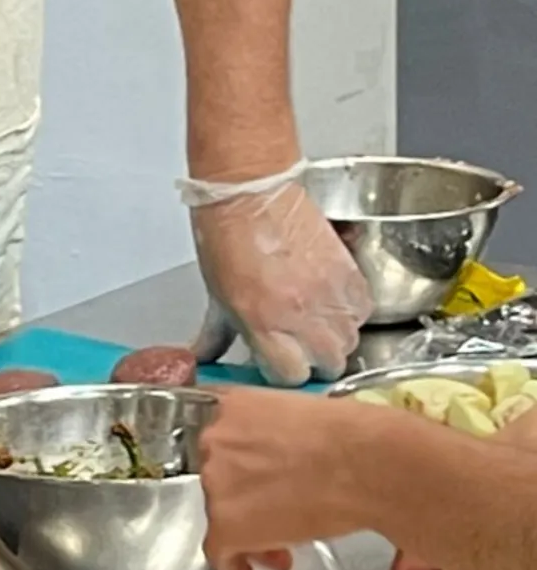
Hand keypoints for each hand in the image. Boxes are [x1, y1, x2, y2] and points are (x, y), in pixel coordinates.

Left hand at [192, 180, 371, 385]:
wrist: (250, 192)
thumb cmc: (227, 236)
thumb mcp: (216, 296)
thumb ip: (219, 335)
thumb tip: (206, 360)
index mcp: (263, 323)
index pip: (291, 377)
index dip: (283, 373)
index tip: (276, 363)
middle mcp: (301, 315)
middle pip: (329, 365)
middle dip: (313, 361)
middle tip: (297, 344)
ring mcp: (330, 295)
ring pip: (350, 341)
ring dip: (334, 337)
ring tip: (313, 320)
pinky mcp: (350, 273)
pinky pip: (363, 310)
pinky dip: (350, 311)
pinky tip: (329, 300)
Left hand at [199, 387, 365, 569]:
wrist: (365, 465)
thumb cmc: (351, 436)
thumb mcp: (298, 412)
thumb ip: (271, 429)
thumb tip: (281, 454)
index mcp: (228, 406)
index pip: (217, 438)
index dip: (236, 464)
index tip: (252, 477)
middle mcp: (212, 442)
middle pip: (219, 477)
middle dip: (247, 498)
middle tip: (278, 513)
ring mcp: (215, 484)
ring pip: (222, 514)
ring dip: (248, 531)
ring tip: (282, 548)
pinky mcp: (226, 525)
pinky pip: (218, 551)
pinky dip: (233, 563)